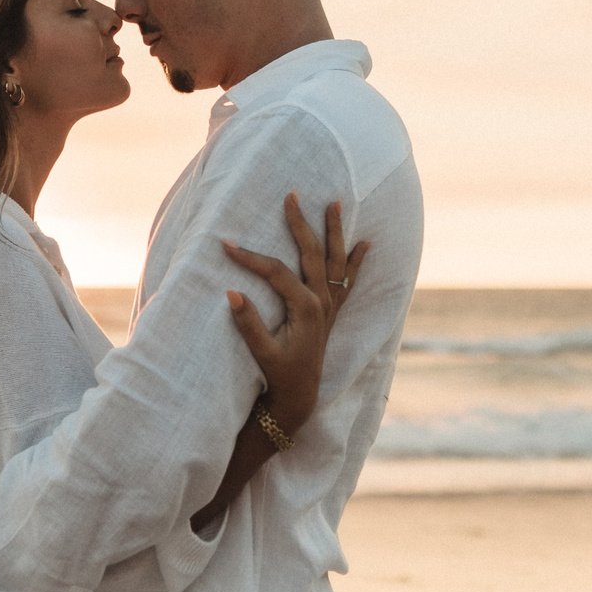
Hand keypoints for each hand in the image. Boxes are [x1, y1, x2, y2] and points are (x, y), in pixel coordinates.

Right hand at [220, 193, 367, 437]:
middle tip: (292, 196)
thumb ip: (248, 323)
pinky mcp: (332, 312)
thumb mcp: (261, 352)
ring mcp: (330, 306)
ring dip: (335, 231)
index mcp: (305, 309)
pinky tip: (366, 244)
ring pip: (335, 260)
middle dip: (301, 223)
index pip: (276, 272)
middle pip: (311, 253)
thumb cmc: (279, 373)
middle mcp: (322, 303)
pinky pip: (349, 281)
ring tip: (336, 203)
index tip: (226, 244)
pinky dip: (357, 261)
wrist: (300, 395)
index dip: (250, 258)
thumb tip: (232, 293)